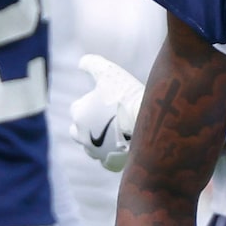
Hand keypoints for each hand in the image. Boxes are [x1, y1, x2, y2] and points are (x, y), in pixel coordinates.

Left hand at [69, 56, 143, 172]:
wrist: (149, 122)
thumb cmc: (127, 95)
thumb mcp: (108, 72)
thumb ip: (91, 63)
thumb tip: (81, 62)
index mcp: (79, 114)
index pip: (77, 108)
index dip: (90, 102)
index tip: (106, 100)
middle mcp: (82, 136)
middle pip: (78, 130)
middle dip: (88, 124)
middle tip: (107, 117)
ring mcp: (96, 152)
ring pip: (90, 147)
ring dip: (98, 140)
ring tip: (116, 132)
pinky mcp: (110, 163)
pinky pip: (106, 161)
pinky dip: (111, 154)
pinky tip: (122, 146)